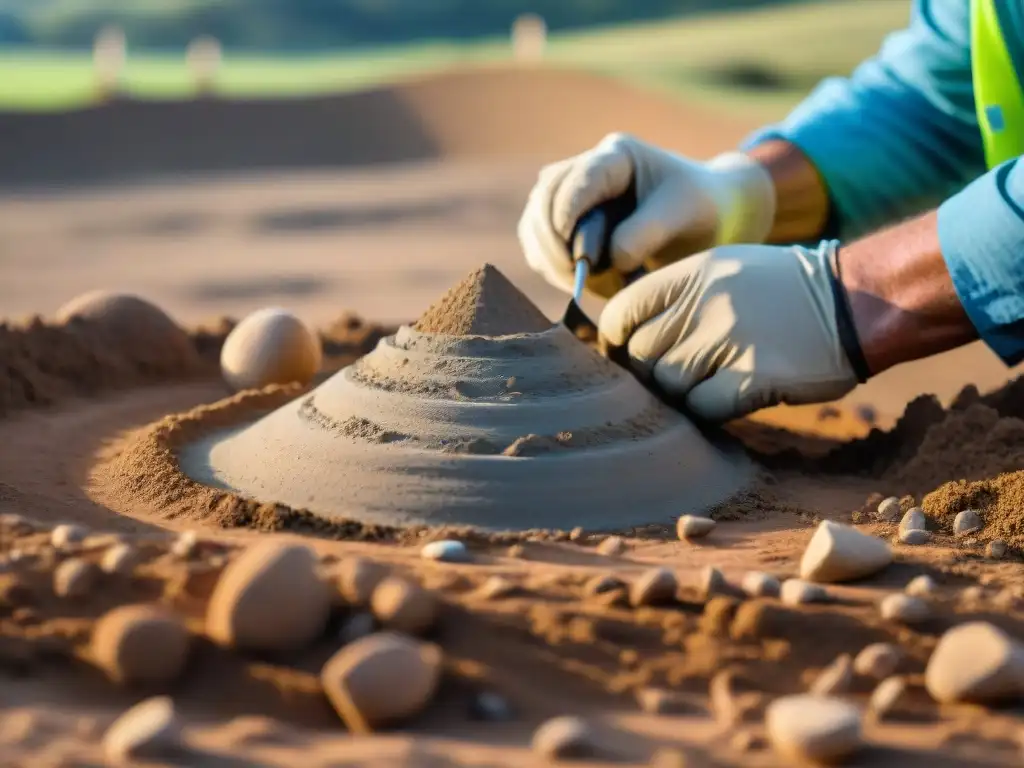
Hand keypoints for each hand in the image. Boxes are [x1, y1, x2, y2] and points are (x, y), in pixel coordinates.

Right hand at [517, 132, 775, 297]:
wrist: (704, 218)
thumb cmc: (699, 208)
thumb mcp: (684, 213)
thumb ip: (647, 232)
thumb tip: (611, 258)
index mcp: (617, 157)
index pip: (579, 178)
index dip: (569, 212)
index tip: (575, 252)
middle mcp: (586, 169)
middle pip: (545, 197)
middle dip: (553, 239)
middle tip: (574, 274)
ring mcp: (569, 196)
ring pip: (534, 222)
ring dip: (548, 254)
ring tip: (577, 280)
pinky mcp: (563, 225)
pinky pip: (538, 245)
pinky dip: (548, 265)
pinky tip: (573, 280)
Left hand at [598, 241, 859, 421]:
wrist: (863, 300)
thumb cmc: (789, 292)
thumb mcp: (728, 271)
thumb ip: (678, 299)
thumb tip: (627, 341)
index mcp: (692, 274)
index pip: (620, 313)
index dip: (616, 342)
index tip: (629, 356)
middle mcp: (703, 303)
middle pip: (639, 356)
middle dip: (651, 374)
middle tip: (681, 376)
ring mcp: (727, 340)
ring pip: (667, 385)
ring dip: (683, 395)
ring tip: (714, 383)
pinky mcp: (752, 377)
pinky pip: (701, 408)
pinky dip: (710, 411)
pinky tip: (733, 397)